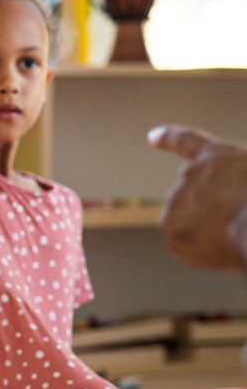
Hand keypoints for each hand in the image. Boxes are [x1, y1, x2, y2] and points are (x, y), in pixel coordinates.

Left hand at [149, 125, 246, 269]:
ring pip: (188, 223)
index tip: (153, 137)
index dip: (170, 138)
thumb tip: (224, 204)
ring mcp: (176, 201)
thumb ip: (235, 183)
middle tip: (236, 221)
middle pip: (194, 198)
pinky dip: (200, 251)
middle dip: (209, 212)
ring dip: (204, 231)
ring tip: (232, 232)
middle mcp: (190, 174)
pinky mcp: (170, 227)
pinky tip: (220, 246)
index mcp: (216, 156)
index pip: (187, 142)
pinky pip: (184, 245)